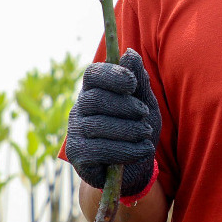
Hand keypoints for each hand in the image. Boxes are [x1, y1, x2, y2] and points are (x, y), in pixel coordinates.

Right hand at [66, 48, 161, 195]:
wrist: (136, 168)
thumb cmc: (139, 129)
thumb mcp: (145, 103)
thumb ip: (138, 80)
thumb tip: (129, 53)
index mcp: (94, 91)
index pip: (92, 74)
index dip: (111, 75)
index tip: (132, 83)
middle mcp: (79, 109)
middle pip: (95, 99)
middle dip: (125, 106)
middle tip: (145, 114)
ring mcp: (75, 132)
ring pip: (97, 125)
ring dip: (129, 129)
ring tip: (146, 134)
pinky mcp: (77, 155)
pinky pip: (99, 149)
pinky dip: (127, 150)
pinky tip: (143, 150)